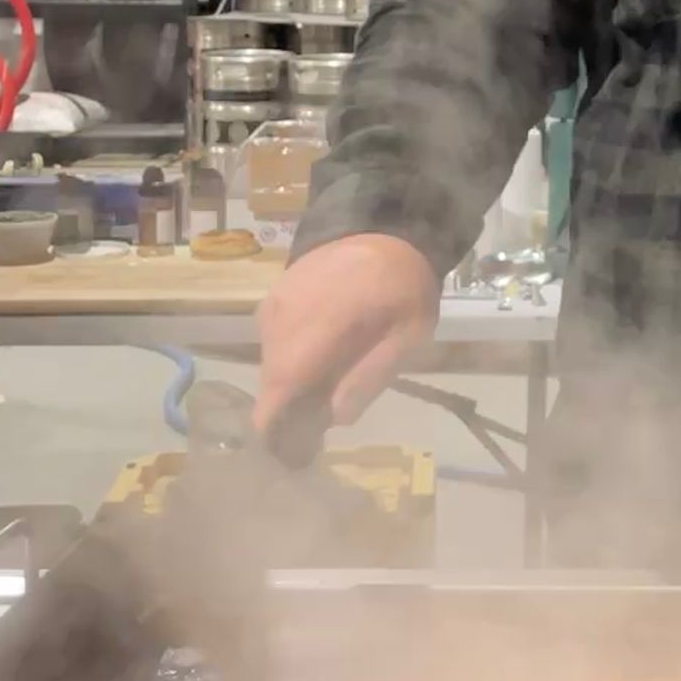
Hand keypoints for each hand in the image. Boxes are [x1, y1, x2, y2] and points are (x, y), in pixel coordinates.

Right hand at [256, 232, 439, 436]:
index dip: (276, 427)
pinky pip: (274, 343)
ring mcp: (271, 307)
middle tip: (321, 426)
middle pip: (273, 384)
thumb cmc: (403, 285)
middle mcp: (281, 320)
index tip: (289, 456)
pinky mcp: (272, 299)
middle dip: (291, 412)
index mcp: (315, 328)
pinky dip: (292, 359)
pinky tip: (321, 359)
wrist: (381, 224)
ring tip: (327, 389)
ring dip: (293, 384)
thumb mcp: (408, 335)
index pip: (278, 389)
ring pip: (272, 365)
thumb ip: (370, 377)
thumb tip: (335, 418)